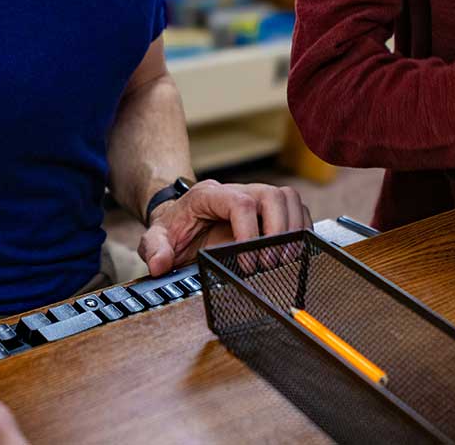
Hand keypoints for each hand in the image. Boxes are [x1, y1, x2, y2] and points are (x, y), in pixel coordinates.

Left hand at [136, 179, 310, 275]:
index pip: (240, 203)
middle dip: (277, 231)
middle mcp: (236, 190)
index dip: (250, 232)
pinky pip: (295, 207)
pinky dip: (300, 228)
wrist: (181, 219)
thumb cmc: (174, 228)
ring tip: (284, 258)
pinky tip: (292, 251)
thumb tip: (160, 264)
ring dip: (293, 228)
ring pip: (287, 197)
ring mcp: (255, 196)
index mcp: (209, 195)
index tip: (248, 262)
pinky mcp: (268, 208)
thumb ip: (154, 248)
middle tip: (270, 262)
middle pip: (271, 195)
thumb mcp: (156, 238)